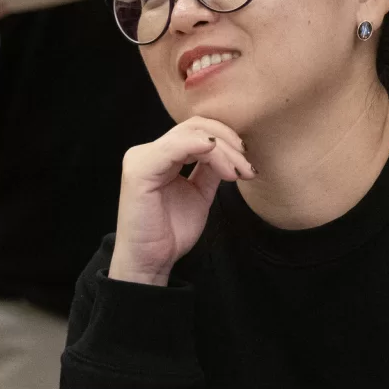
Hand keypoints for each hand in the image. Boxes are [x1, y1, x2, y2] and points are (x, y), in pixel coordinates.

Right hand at [110, 117, 256, 286]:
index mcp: (160, 155)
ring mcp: (141, 158)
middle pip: (196, 126)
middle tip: (247, 167)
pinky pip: (177, 147)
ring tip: (238, 174)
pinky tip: (224, 168)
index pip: (197, 131)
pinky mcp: (140, 169)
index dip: (227, 141)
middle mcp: (148, 151)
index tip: (248, 166)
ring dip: (224, 151)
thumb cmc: (170, 232)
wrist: (150, 261)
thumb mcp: (199, 193)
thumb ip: (210, 170)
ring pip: (192, 134)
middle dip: (229, 142)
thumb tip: (231, 151)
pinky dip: (206, 151)